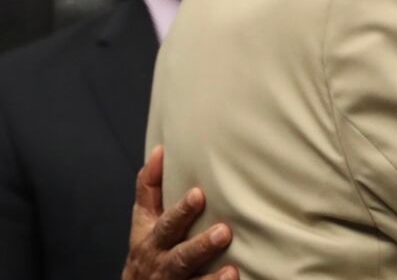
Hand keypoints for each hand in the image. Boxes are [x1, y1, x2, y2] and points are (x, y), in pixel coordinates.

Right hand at [122, 145, 236, 279]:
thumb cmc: (148, 246)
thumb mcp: (144, 218)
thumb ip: (150, 186)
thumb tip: (160, 149)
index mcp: (149, 237)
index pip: (163, 220)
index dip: (180, 210)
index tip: (199, 194)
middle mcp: (159, 262)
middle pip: (178, 254)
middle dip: (200, 245)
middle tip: (224, 232)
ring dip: (210, 276)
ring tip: (231, 269)